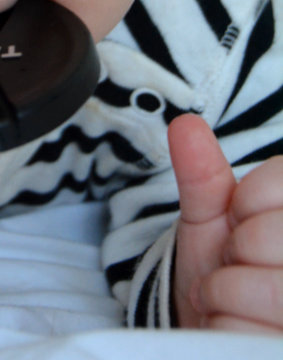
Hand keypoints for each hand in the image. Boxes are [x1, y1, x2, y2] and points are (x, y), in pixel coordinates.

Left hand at [169, 113, 282, 332]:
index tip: (240, 221)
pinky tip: (233, 325)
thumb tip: (185, 124)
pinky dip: (229, 327)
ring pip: (270, 291)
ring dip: (225, 293)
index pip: (280, 182)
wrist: (216, 333)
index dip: (244, 203)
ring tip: (229, 295)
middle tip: (234, 261)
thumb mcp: (210, 218)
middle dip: (235, 248)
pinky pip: (254, 332)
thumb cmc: (222, 270)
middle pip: (267, 237)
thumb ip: (202, 174)